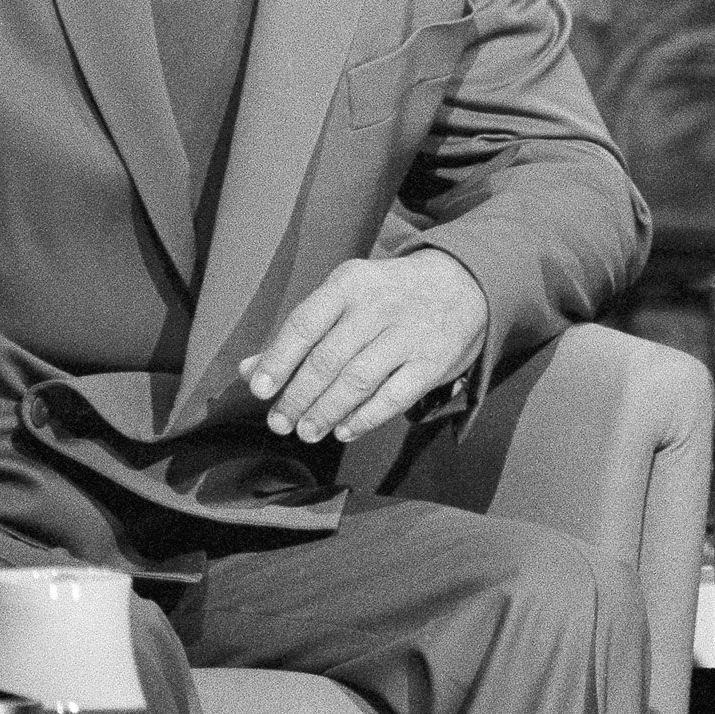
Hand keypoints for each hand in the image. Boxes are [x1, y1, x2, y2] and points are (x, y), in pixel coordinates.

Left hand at [239, 249, 487, 444]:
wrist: (465, 282)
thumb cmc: (390, 295)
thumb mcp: (346, 296)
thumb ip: (299, 334)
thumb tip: (249, 370)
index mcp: (350, 284)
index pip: (305, 323)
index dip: (278, 359)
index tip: (258, 389)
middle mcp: (379, 305)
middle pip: (328, 358)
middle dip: (298, 396)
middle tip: (279, 423)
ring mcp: (409, 333)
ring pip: (358, 380)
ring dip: (326, 411)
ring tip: (307, 431)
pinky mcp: (433, 361)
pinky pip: (394, 396)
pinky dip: (365, 418)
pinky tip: (344, 430)